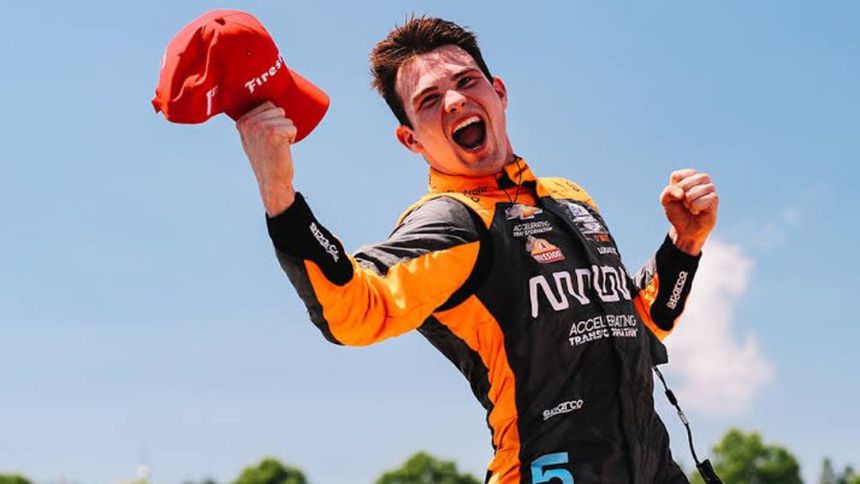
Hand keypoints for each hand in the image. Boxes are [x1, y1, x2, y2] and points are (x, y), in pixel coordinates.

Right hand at [236, 101, 297, 216]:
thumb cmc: (266, 159)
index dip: (273, 121)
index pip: (268, 105)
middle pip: (278, 110)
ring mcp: (261, 127)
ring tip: (277, 146)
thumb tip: (266, 104)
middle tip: (273, 143)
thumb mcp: (251, 138)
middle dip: (281, 125)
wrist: (272, 181)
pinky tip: (282, 149)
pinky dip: (292, 138)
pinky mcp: (275, 133)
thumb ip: (252, 122)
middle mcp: (250, 123)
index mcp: (242, 122)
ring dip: (287, 133)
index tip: (266, 138)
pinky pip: (293, 127)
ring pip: (287, 119)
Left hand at [660, 168, 718, 255]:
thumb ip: (668, 192)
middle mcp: (700, 180)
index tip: (676, 197)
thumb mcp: (666, 202)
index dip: (673, 189)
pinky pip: (704, 199)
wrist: (685, 230)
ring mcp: (709, 188)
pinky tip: (698, 211)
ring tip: (691, 207)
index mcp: (688, 177)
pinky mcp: (715, 198)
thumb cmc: (677, 213)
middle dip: (681, 196)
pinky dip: (696, 207)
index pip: (677, 175)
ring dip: (689, 202)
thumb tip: (681, 193)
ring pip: (696, 190)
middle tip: (684, 203)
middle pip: (687, 182)